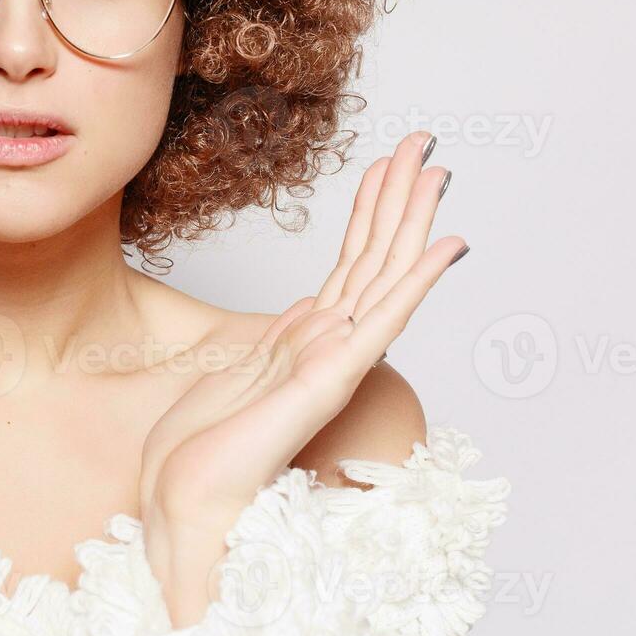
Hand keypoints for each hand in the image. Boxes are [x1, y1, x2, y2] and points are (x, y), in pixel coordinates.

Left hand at [138, 131, 466, 623]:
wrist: (187, 492)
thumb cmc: (202, 445)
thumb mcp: (235, 369)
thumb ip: (275, 338)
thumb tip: (304, 310)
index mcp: (308, 336)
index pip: (352, 261)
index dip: (372, 210)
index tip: (388, 165)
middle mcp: (331, 341)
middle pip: (375, 253)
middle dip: (397, 194)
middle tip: (423, 142)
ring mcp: (338, 357)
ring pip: (385, 271)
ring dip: (412, 216)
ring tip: (436, 168)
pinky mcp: (335, 375)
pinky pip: (385, 316)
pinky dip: (418, 278)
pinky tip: (448, 245)